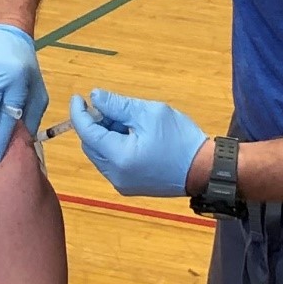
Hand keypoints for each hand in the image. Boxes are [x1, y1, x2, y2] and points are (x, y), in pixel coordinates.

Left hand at [70, 88, 207, 196]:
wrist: (203, 169)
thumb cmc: (179, 138)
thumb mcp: (147, 113)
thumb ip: (117, 105)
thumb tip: (94, 97)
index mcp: (119, 157)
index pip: (87, 132)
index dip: (79, 113)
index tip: (79, 97)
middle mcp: (115, 175)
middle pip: (90, 145)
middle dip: (95, 124)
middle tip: (111, 108)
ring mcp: (122, 184)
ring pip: (99, 155)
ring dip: (104, 135)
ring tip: (126, 121)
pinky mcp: (130, 186)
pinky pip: (111, 163)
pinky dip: (113, 146)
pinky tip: (131, 135)